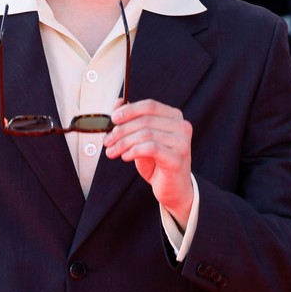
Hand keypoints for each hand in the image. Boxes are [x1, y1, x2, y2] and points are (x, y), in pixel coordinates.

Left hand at [104, 99, 194, 222]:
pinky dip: (133, 151)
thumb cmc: (158, 163)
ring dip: (124, 143)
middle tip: (108, 140)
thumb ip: (132, 120)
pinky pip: (150, 148)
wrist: (173, 188)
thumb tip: (118, 102)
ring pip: (146, 134)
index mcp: (174, 117)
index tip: (113, 119)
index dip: (129, 110)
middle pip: (145, 120)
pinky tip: (125, 157)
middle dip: (121, 130)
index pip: (150, 106)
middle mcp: (182, 127)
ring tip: (113, 151)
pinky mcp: (177, 158)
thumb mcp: (142, 139)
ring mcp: (182, 143)